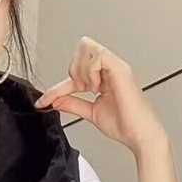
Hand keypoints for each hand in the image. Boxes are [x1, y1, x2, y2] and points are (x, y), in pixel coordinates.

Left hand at [34, 36, 166, 153]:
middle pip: (82, 46)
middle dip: (73, 70)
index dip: (55, 87)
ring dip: (82, 70)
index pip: (74, 71)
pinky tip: (97, 87)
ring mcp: (116, 67)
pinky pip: (97, 57)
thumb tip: (55, 100)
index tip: (43, 102)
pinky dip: (90, 72)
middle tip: (81, 90)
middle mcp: (110, 68)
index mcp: (104, 76)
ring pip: (87, 47)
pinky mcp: (121, 70)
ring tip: (91, 88)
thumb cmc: (123, 124)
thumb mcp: (90, 112)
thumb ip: (72, 104)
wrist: (138, 135)